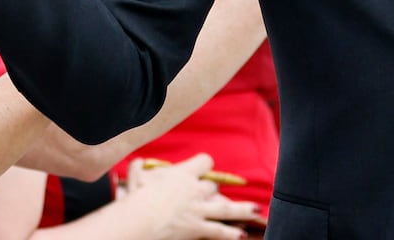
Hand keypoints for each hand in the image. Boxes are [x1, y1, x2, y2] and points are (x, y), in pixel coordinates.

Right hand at [123, 154, 262, 239]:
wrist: (141, 220)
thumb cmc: (136, 197)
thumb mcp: (136, 177)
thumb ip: (138, 167)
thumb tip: (136, 162)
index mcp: (183, 174)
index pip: (205, 162)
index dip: (205, 164)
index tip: (203, 168)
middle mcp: (195, 190)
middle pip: (213, 187)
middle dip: (213, 191)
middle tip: (215, 194)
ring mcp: (199, 210)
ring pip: (226, 208)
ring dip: (243, 209)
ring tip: (257, 210)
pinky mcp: (198, 228)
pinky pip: (219, 231)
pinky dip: (231, 234)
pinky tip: (242, 235)